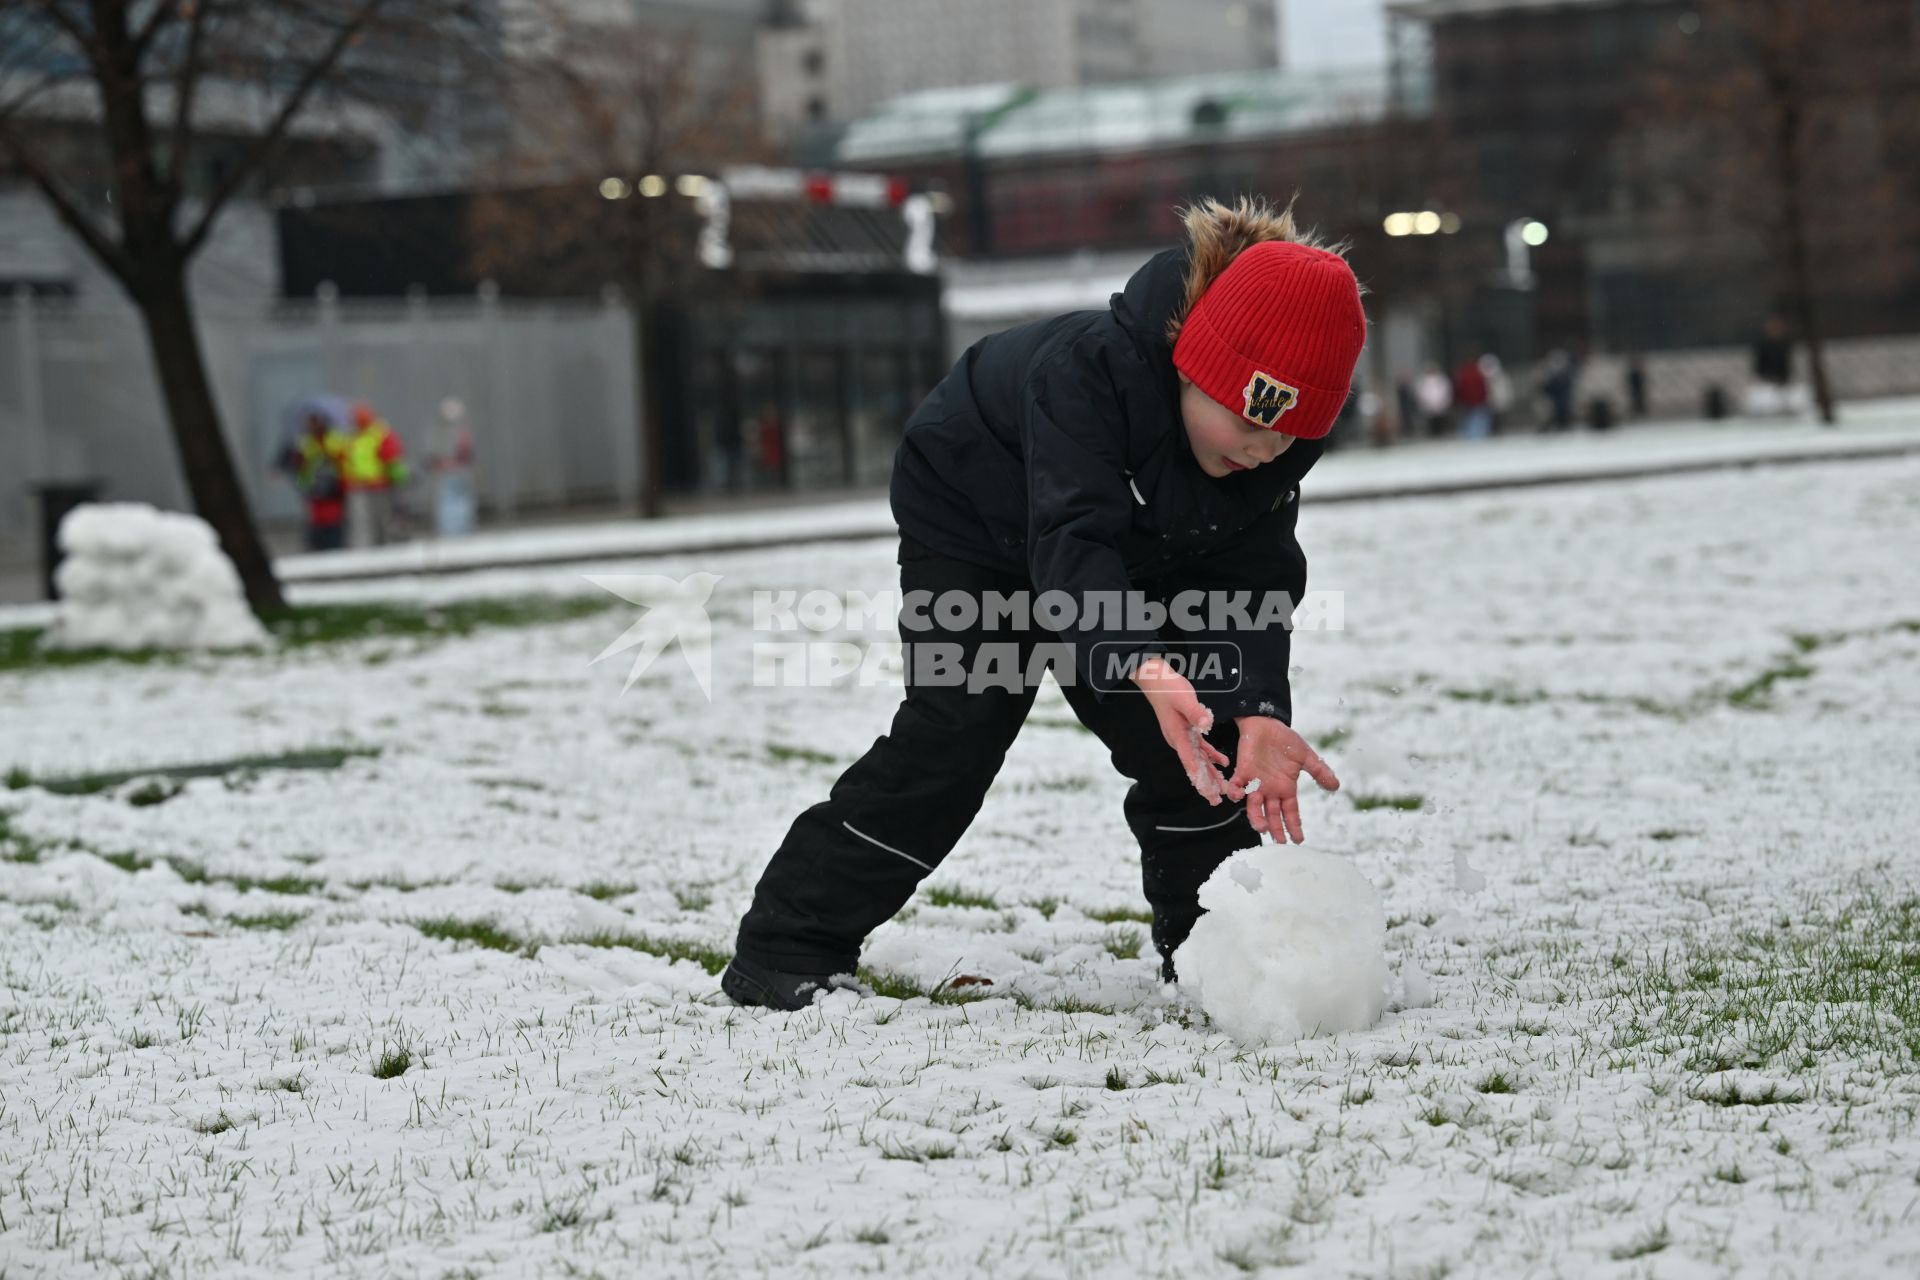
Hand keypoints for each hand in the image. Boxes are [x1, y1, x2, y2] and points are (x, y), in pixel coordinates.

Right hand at [1131, 656, 1229, 803]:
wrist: (1155, 679)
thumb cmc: (1168, 688)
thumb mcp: (1183, 698)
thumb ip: (1196, 712)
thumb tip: (1207, 725)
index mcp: (1177, 736)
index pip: (1190, 761)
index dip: (1199, 777)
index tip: (1207, 792)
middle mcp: (1178, 740)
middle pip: (1194, 766)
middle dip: (1206, 783)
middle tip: (1217, 800)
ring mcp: (1182, 737)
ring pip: (1199, 760)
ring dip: (1210, 773)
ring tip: (1222, 789)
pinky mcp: (1186, 730)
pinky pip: (1200, 748)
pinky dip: (1211, 756)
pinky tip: (1223, 763)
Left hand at [1222, 718, 1340, 842]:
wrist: (1266, 724)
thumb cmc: (1285, 741)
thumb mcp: (1305, 756)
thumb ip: (1319, 771)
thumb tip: (1336, 786)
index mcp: (1285, 788)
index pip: (1290, 812)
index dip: (1294, 826)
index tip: (1298, 840)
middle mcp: (1270, 789)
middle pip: (1272, 814)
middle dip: (1276, 829)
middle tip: (1280, 842)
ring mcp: (1256, 782)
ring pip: (1254, 806)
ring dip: (1256, 817)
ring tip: (1262, 828)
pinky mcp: (1243, 771)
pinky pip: (1237, 785)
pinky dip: (1236, 792)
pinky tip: (1239, 796)